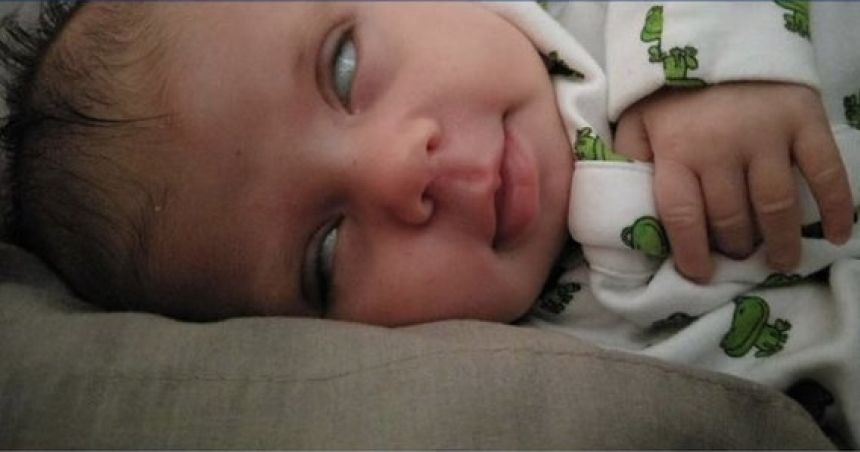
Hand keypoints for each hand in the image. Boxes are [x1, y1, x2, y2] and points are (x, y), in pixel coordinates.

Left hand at [614, 82, 852, 281]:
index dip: (691, 254)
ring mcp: (766, 136)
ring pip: (775, 205)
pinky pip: (826, 172)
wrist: (716, 34)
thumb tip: (627, 211)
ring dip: (780, 242)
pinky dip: (836, 206)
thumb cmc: (671, 90)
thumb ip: (630, 163)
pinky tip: (837, 234)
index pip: (683, 216)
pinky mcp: (804, 121)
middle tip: (738, 257)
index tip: (700, 274)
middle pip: (731, 217)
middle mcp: (721, 149)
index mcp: (676, 152)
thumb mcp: (636, 123)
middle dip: (734, 246)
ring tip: (780, 261)